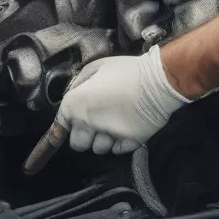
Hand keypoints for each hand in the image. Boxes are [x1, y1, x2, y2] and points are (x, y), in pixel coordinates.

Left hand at [57, 46, 189, 154]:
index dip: (64, 126)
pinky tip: (125, 128)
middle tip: (94, 122)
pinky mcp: (128, 144)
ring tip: (113, 123)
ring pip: (97, 149)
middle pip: (77, 144)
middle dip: (83, 135)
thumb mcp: (97, 66)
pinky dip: (118, 143)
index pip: (60, 126)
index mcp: (76, 104)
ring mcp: (108, 136)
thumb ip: (79, 83)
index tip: (67, 129)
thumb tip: (73, 95)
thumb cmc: (126, 70)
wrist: (158, 80)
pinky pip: (116, 151)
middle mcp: (89, 123)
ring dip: (102, 140)